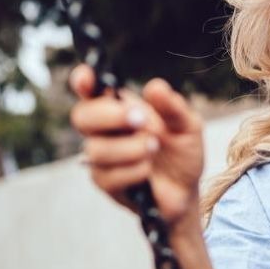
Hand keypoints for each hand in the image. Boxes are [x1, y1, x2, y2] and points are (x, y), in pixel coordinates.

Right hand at [69, 65, 204, 222]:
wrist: (187, 190)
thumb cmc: (182, 151)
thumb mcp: (187, 126)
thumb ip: (173, 107)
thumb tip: (155, 87)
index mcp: (121, 107)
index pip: (91, 91)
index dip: (83, 81)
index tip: (86, 79)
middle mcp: (106, 130)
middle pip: (82, 116)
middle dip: (110, 116)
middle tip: (141, 120)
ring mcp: (102, 157)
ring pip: (96, 149)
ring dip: (130, 148)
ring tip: (154, 148)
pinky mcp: (106, 183)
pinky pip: (108, 176)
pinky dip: (134, 171)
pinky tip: (148, 171)